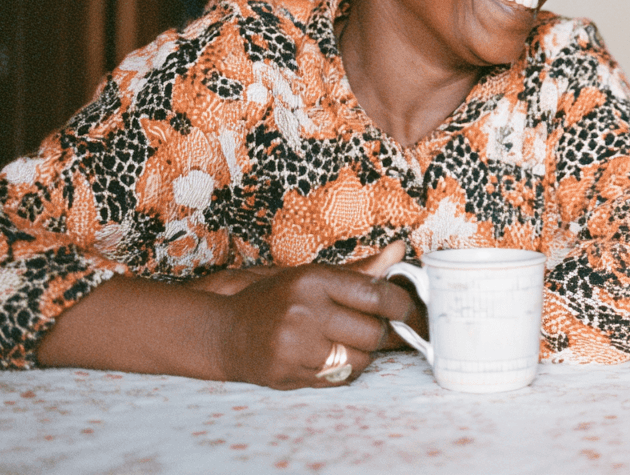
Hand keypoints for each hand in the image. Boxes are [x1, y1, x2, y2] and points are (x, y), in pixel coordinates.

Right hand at [211, 244, 415, 388]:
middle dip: (381, 332)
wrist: (224, 333)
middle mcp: (303, 312)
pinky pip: (340, 378)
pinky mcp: (288, 375)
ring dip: (363, 354)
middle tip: (374, 327)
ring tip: (347, 342)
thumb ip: (360, 270)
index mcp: (312, 281)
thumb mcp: (313, 277)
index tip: (404, 309)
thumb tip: (399, 251)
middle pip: (373, 332)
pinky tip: (328, 357)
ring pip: (361, 359)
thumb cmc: (276, 301)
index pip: (375, 295)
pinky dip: (344, 370)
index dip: (400, 305)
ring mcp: (294, 347)